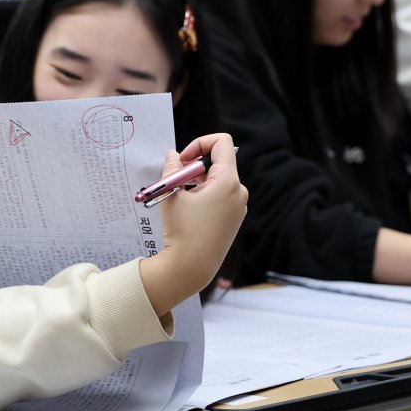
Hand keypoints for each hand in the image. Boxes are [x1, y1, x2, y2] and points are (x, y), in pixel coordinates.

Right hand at [140, 134, 246, 314]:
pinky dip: (204, 195)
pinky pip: (221, 195)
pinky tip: (189, 211)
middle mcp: (239, 191)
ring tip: (179, 199)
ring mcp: (239, 206)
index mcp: (227, 181)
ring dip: (197, 181)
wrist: (191, 268)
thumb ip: (172, 168)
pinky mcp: (234, 218)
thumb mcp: (170, 194)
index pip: (221, 142)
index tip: (183, 160)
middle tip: (175, 181)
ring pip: (218, 179)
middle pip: (218, 162)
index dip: (199, 143)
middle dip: (194, 166)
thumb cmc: (181, 231)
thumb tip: (174, 155)